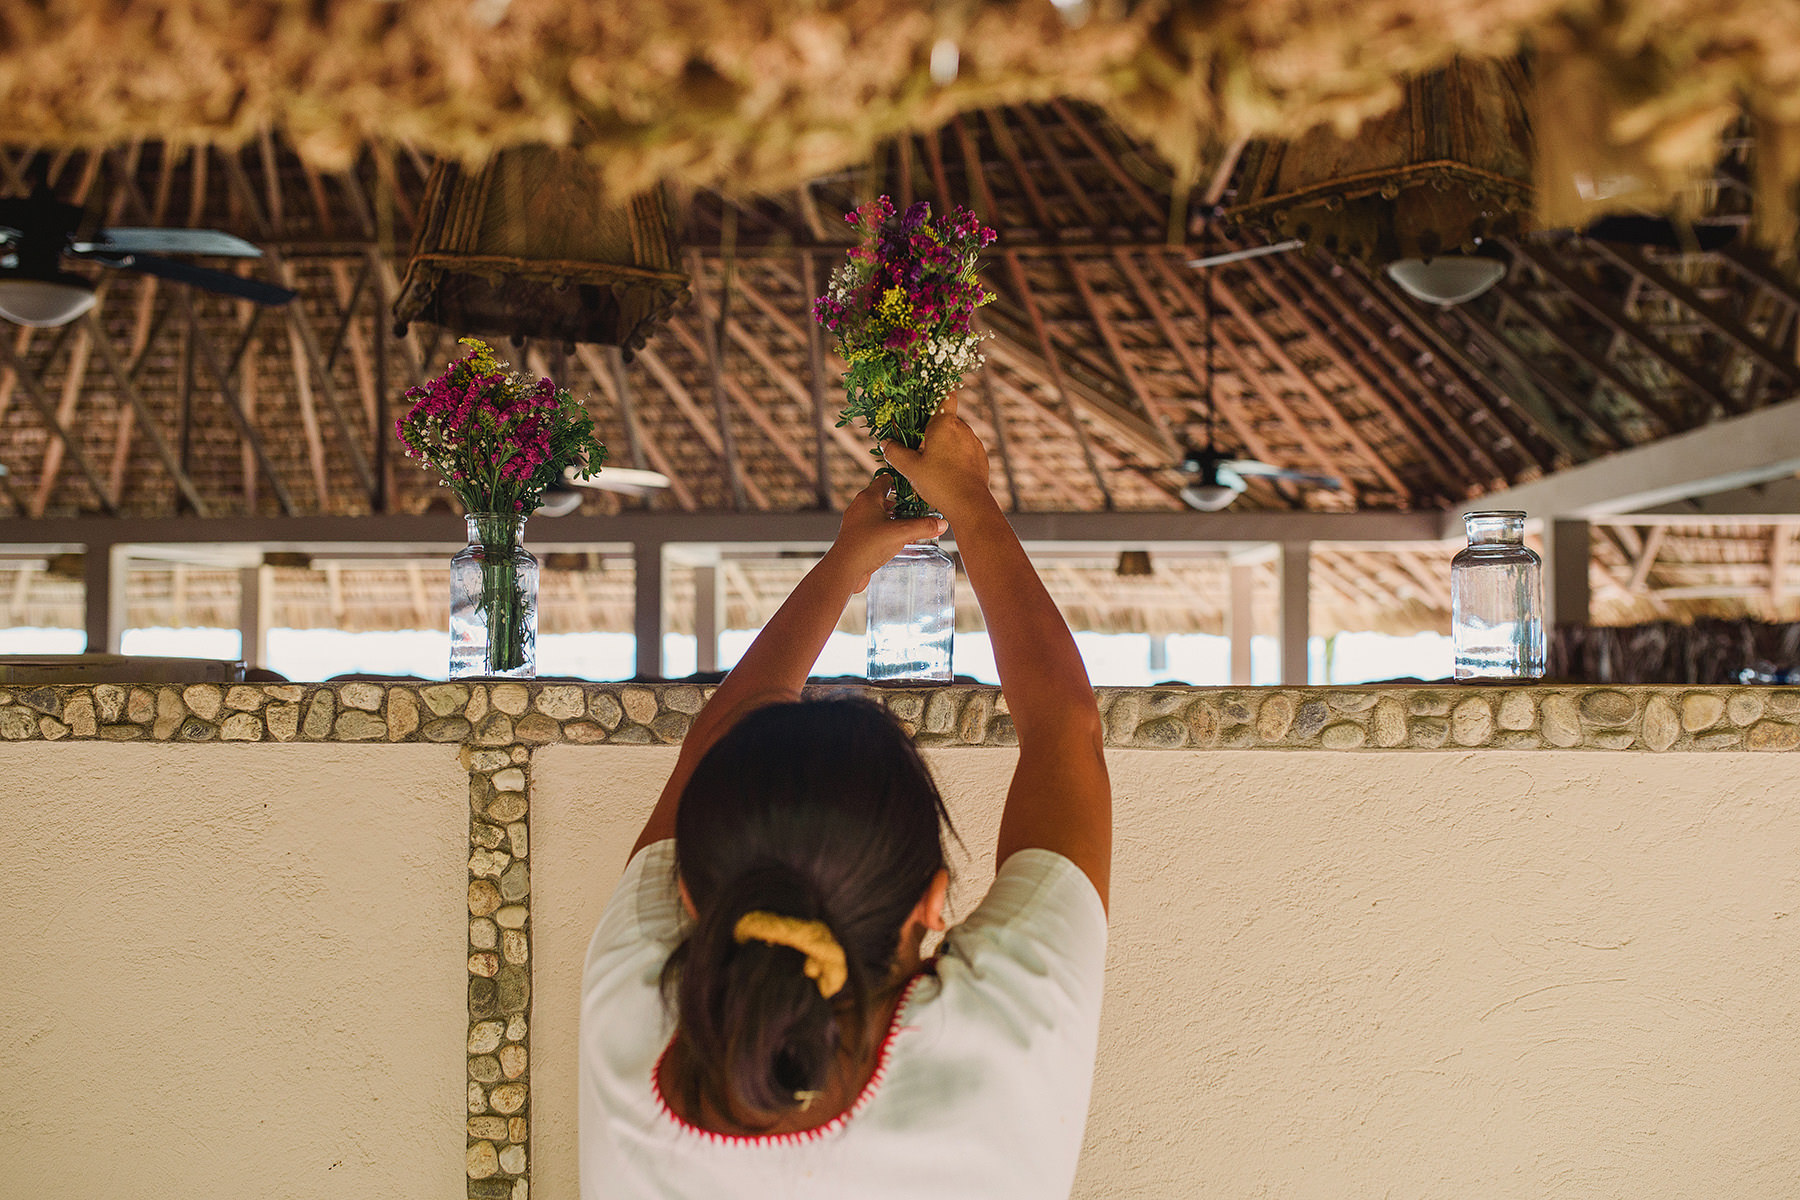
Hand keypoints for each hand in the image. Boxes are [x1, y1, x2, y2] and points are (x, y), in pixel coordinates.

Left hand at [823, 478, 948, 592]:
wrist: (844, 570)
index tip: (918, 489)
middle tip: (920, 511)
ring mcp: (857, 524)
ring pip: (881, 516)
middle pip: (885, 499)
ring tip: (913, 528)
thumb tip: (942, 523)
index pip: (886, 480)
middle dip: (903, 505)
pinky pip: (876, 531)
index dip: (903, 482)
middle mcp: (860, 507)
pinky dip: (888, 533)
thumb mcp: (901, 533)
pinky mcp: (857, 539)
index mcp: (868, 497)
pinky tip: (900, 543)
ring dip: (896, 520)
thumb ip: (924, 527)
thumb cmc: (868, 545)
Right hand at [877, 394, 993, 520]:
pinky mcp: (981, 457)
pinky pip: (965, 450)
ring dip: (944, 444)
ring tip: (933, 464)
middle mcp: (963, 428)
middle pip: (946, 420)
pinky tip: (947, 473)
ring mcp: (974, 443)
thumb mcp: (910, 469)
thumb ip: (895, 453)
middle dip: (933, 430)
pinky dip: (956, 456)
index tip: (926, 405)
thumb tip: (886, 443)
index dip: (937, 395)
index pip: (946, 396)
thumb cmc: (939, 483)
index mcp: (945, 424)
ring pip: (956, 436)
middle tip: (919, 448)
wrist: (970, 505)